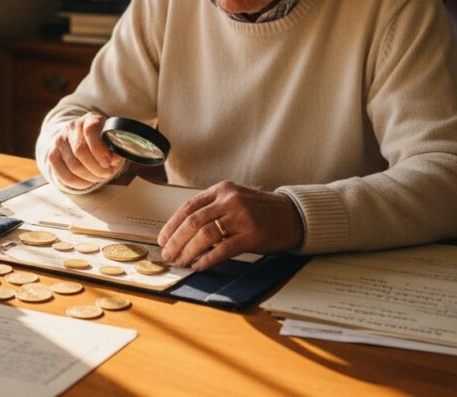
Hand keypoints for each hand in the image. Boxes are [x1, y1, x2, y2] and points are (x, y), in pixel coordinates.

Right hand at [46, 112, 124, 188]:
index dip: (100, 149)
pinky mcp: (52, 155)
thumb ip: (115, 149)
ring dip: (90, 177)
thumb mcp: (111, 140)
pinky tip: (87, 182)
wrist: (82, 139)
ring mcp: (59, 141)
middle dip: (97, 167)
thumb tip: (114, 159)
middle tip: (107, 174)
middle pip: (81, 151)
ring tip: (99, 178)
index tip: (108, 162)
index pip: (91, 131)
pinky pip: (64, 175)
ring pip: (74, 165)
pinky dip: (78, 183)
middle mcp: (71, 127)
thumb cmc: (102, 141)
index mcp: (89, 119)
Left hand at [157, 181, 303, 270]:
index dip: (171, 225)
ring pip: (204, 236)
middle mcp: (230, 200)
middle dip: (176, 241)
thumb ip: (212, 209)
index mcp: (222, 190)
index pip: (189, 207)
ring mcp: (242, 217)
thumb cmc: (261, 210)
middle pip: (193, 222)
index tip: (162, 239)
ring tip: (181, 262)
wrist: (293, 215)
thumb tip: (183, 231)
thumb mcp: (235, 199)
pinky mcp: (252, 235)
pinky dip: (207, 260)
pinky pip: (222, 250)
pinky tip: (199, 266)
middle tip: (168, 255)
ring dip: (188, 252)